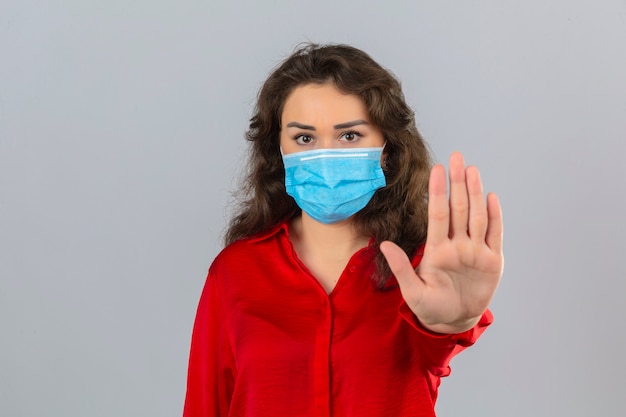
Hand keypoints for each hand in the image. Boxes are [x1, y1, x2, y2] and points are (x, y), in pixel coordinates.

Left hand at [380, 152, 502, 333]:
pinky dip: (494, 217)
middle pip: (458, 208)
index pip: (438, 214)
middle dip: (457, 183)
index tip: (435, 171)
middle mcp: (457, 245)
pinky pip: (494, 234)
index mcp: (437, 250)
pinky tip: (491, 197)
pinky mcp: (492, 261)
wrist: (454, 320)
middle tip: (456, 157)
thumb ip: (402, 267)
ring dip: (475, 193)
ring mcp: (475, 251)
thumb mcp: (413, 291)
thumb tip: (384, 244)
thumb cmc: (430, 307)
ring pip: (476, 216)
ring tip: (472, 170)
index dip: (437, 193)